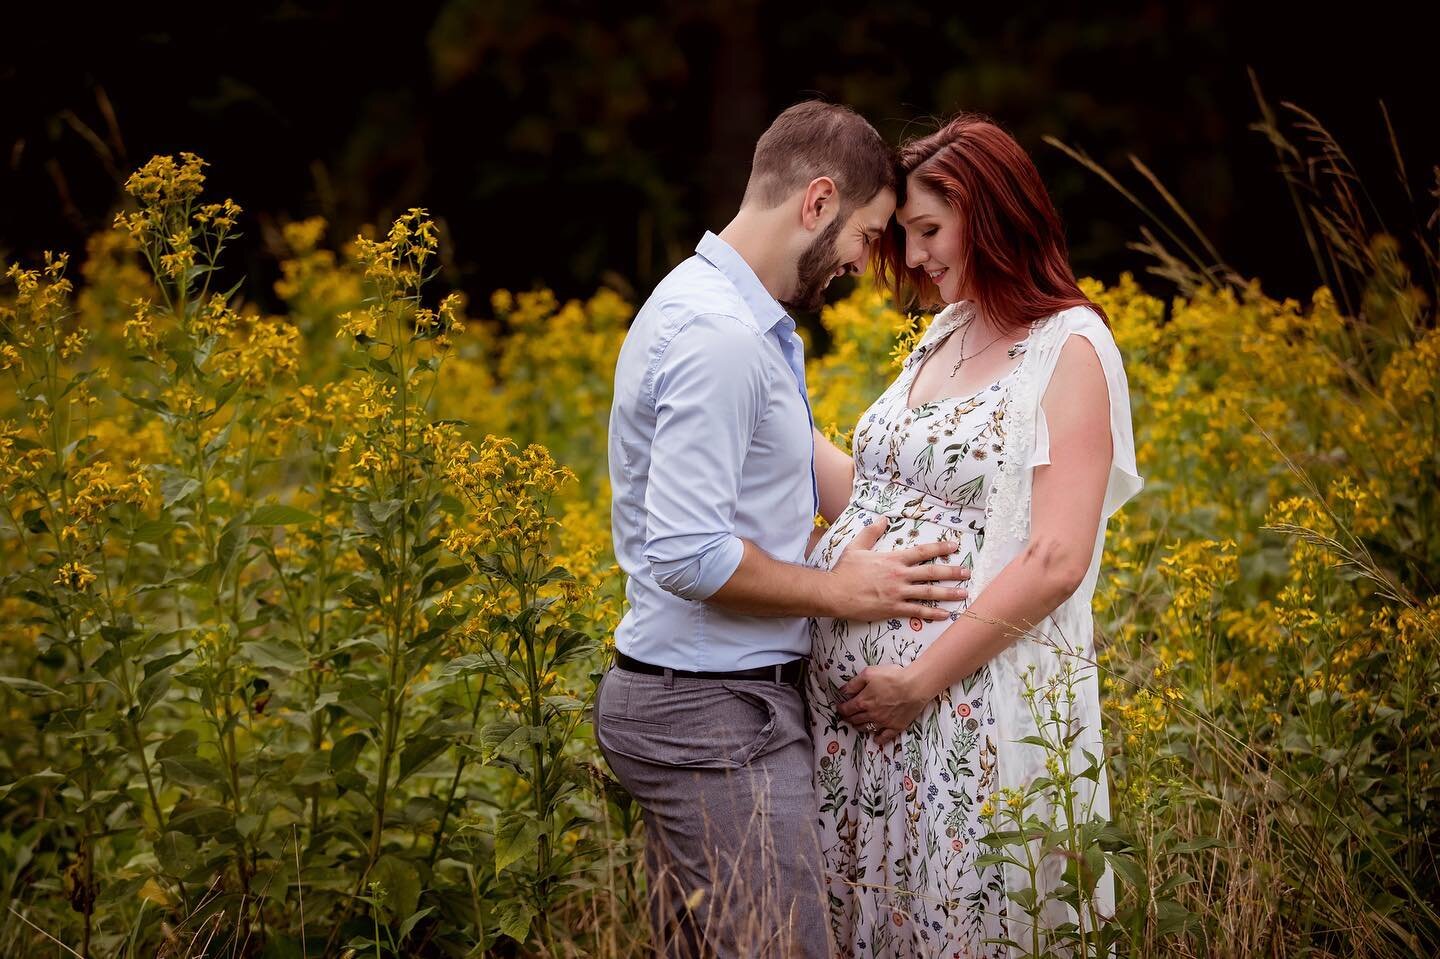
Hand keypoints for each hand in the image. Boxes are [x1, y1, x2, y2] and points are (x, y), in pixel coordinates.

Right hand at [826, 517, 968, 621]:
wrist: (834, 593)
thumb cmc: (845, 570)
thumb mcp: (857, 547)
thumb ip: (871, 532)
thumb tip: (882, 519)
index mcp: (893, 559)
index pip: (922, 552)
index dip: (940, 548)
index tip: (954, 546)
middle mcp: (899, 575)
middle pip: (932, 573)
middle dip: (952, 572)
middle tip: (967, 572)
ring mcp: (898, 593)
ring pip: (929, 593)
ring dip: (948, 593)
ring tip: (964, 593)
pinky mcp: (893, 609)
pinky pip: (917, 612)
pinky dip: (932, 613)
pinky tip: (945, 615)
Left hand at [837, 664, 929, 746]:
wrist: (914, 687)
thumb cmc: (892, 677)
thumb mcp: (869, 673)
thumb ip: (854, 683)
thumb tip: (842, 692)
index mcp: (863, 702)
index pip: (847, 709)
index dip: (841, 709)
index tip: (839, 708)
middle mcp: (871, 715)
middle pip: (855, 719)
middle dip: (848, 718)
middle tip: (845, 717)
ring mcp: (883, 722)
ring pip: (867, 728)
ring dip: (859, 727)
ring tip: (856, 725)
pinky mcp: (896, 726)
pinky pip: (885, 737)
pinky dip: (879, 739)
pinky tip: (876, 739)